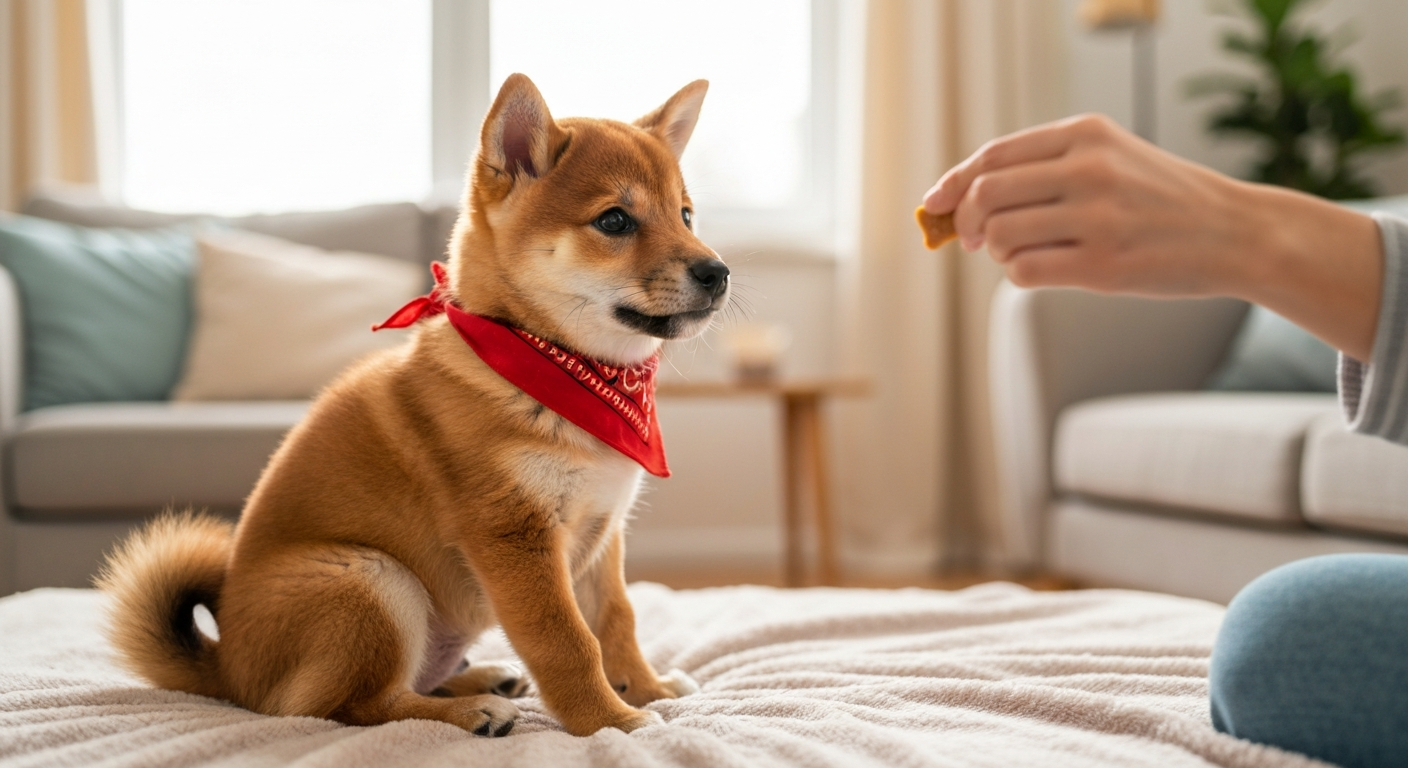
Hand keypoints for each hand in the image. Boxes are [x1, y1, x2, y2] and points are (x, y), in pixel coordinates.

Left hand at [923, 114, 1383, 360]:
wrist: (1233, 232)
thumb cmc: (1159, 199)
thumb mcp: (1109, 157)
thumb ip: (1045, 168)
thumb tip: (964, 198)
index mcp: (1085, 134)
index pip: (993, 156)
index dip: (953, 182)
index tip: (935, 204)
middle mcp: (1088, 169)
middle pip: (987, 194)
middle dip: (969, 222)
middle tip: (977, 240)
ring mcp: (1097, 217)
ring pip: (1001, 236)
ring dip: (997, 252)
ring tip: (1021, 253)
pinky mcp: (1103, 264)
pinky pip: (1024, 272)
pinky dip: (1018, 274)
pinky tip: (1039, 270)